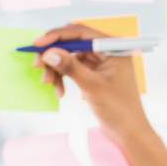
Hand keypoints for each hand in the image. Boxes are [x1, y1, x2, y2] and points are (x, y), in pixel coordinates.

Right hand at [33, 23, 152, 145]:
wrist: (128, 132)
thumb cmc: (118, 109)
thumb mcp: (92, 86)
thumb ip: (70, 67)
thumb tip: (49, 52)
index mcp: (112, 47)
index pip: (80, 32)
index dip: (57, 36)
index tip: (38, 44)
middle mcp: (106, 51)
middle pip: (73, 44)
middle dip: (54, 54)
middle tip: (38, 66)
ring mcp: (100, 63)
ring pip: (70, 57)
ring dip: (56, 69)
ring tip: (48, 84)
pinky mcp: (94, 74)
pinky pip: (73, 69)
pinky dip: (63, 78)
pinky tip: (60, 92)